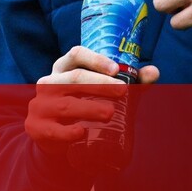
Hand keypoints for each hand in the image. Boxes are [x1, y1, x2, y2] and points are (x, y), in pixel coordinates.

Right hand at [25, 46, 158, 152]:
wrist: (55, 136)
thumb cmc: (83, 106)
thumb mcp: (101, 91)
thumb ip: (129, 82)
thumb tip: (155, 72)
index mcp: (63, 68)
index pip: (76, 54)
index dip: (95, 59)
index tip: (116, 69)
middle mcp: (48, 82)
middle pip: (74, 78)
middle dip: (99, 84)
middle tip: (123, 92)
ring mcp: (40, 105)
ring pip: (66, 105)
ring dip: (89, 108)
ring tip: (110, 113)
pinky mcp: (37, 127)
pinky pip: (53, 130)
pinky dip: (68, 132)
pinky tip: (81, 131)